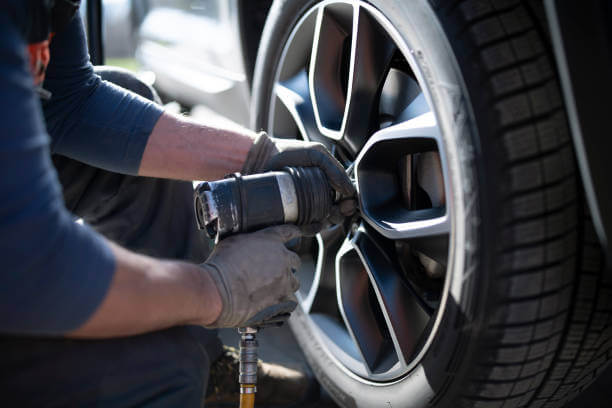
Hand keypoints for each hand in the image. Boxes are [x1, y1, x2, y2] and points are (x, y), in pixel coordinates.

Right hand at [201, 225, 301, 327]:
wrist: (218, 291)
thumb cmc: (221, 266)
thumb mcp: (232, 242)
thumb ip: (247, 242)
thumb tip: (246, 246)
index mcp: (271, 240)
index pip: (290, 232)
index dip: (293, 235)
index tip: (294, 236)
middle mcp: (282, 258)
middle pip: (295, 260)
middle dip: (288, 264)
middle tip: (276, 269)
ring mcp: (284, 280)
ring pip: (294, 282)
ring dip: (286, 284)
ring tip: (273, 288)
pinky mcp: (282, 300)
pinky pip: (289, 301)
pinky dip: (282, 302)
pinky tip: (272, 303)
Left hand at [242, 133, 356, 223]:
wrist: (263, 158)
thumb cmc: (288, 152)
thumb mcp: (316, 154)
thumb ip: (335, 170)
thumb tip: (350, 190)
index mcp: (325, 182)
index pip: (342, 197)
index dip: (348, 202)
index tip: (349, 203)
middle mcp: (315, 196)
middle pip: (335, 212)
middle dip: (340, 213)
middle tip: (340, 209)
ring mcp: (303, 207)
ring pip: (322, 222)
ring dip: (328, 221)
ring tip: (326, 214)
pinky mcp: (290, 217)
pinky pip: (305, 228)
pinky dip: (311, 228)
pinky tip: (313, 223)